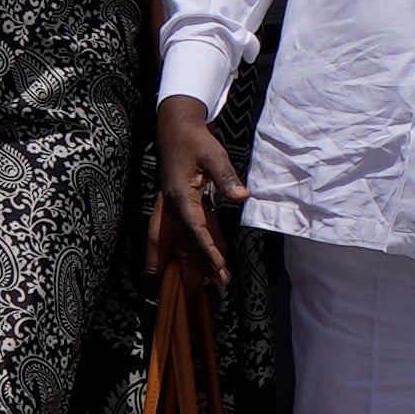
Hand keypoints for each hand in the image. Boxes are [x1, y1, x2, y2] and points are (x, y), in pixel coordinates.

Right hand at [154, 94, 243, 275]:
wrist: (175, 128)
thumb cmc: (194, 140)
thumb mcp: (213, 154)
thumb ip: (226, 177)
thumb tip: (241, 198)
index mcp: (180, 197)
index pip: (194, 230)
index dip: (207, 251)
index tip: (219, 268)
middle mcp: (172, 207)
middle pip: (186, 243)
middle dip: (201, 266)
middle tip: (220, 285)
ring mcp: (173, 209)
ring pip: (183, 242)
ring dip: (196, 262)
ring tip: (214, 283)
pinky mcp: (180, 207)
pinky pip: (188, 233)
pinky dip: (198, 248)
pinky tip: (213, 259)